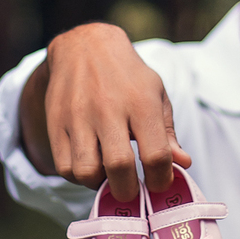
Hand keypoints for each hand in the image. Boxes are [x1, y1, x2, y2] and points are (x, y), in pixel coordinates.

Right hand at [19, 24, 191, 202]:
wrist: (85, 47)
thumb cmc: (128, 77)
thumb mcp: (156, 95)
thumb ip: (168, 133)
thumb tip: (184, 164)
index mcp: (141, 103)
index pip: (157, 155)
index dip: (162, 179)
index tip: (159, 183)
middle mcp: (108, 109)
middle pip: (119, 167)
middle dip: (129, 191)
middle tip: (133, 191)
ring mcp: (78, 116)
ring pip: (86, 171)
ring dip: (100, 184)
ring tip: (108, 175)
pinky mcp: (55, 122)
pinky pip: (64, 167)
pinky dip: (78, 176)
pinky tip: (90, 165)